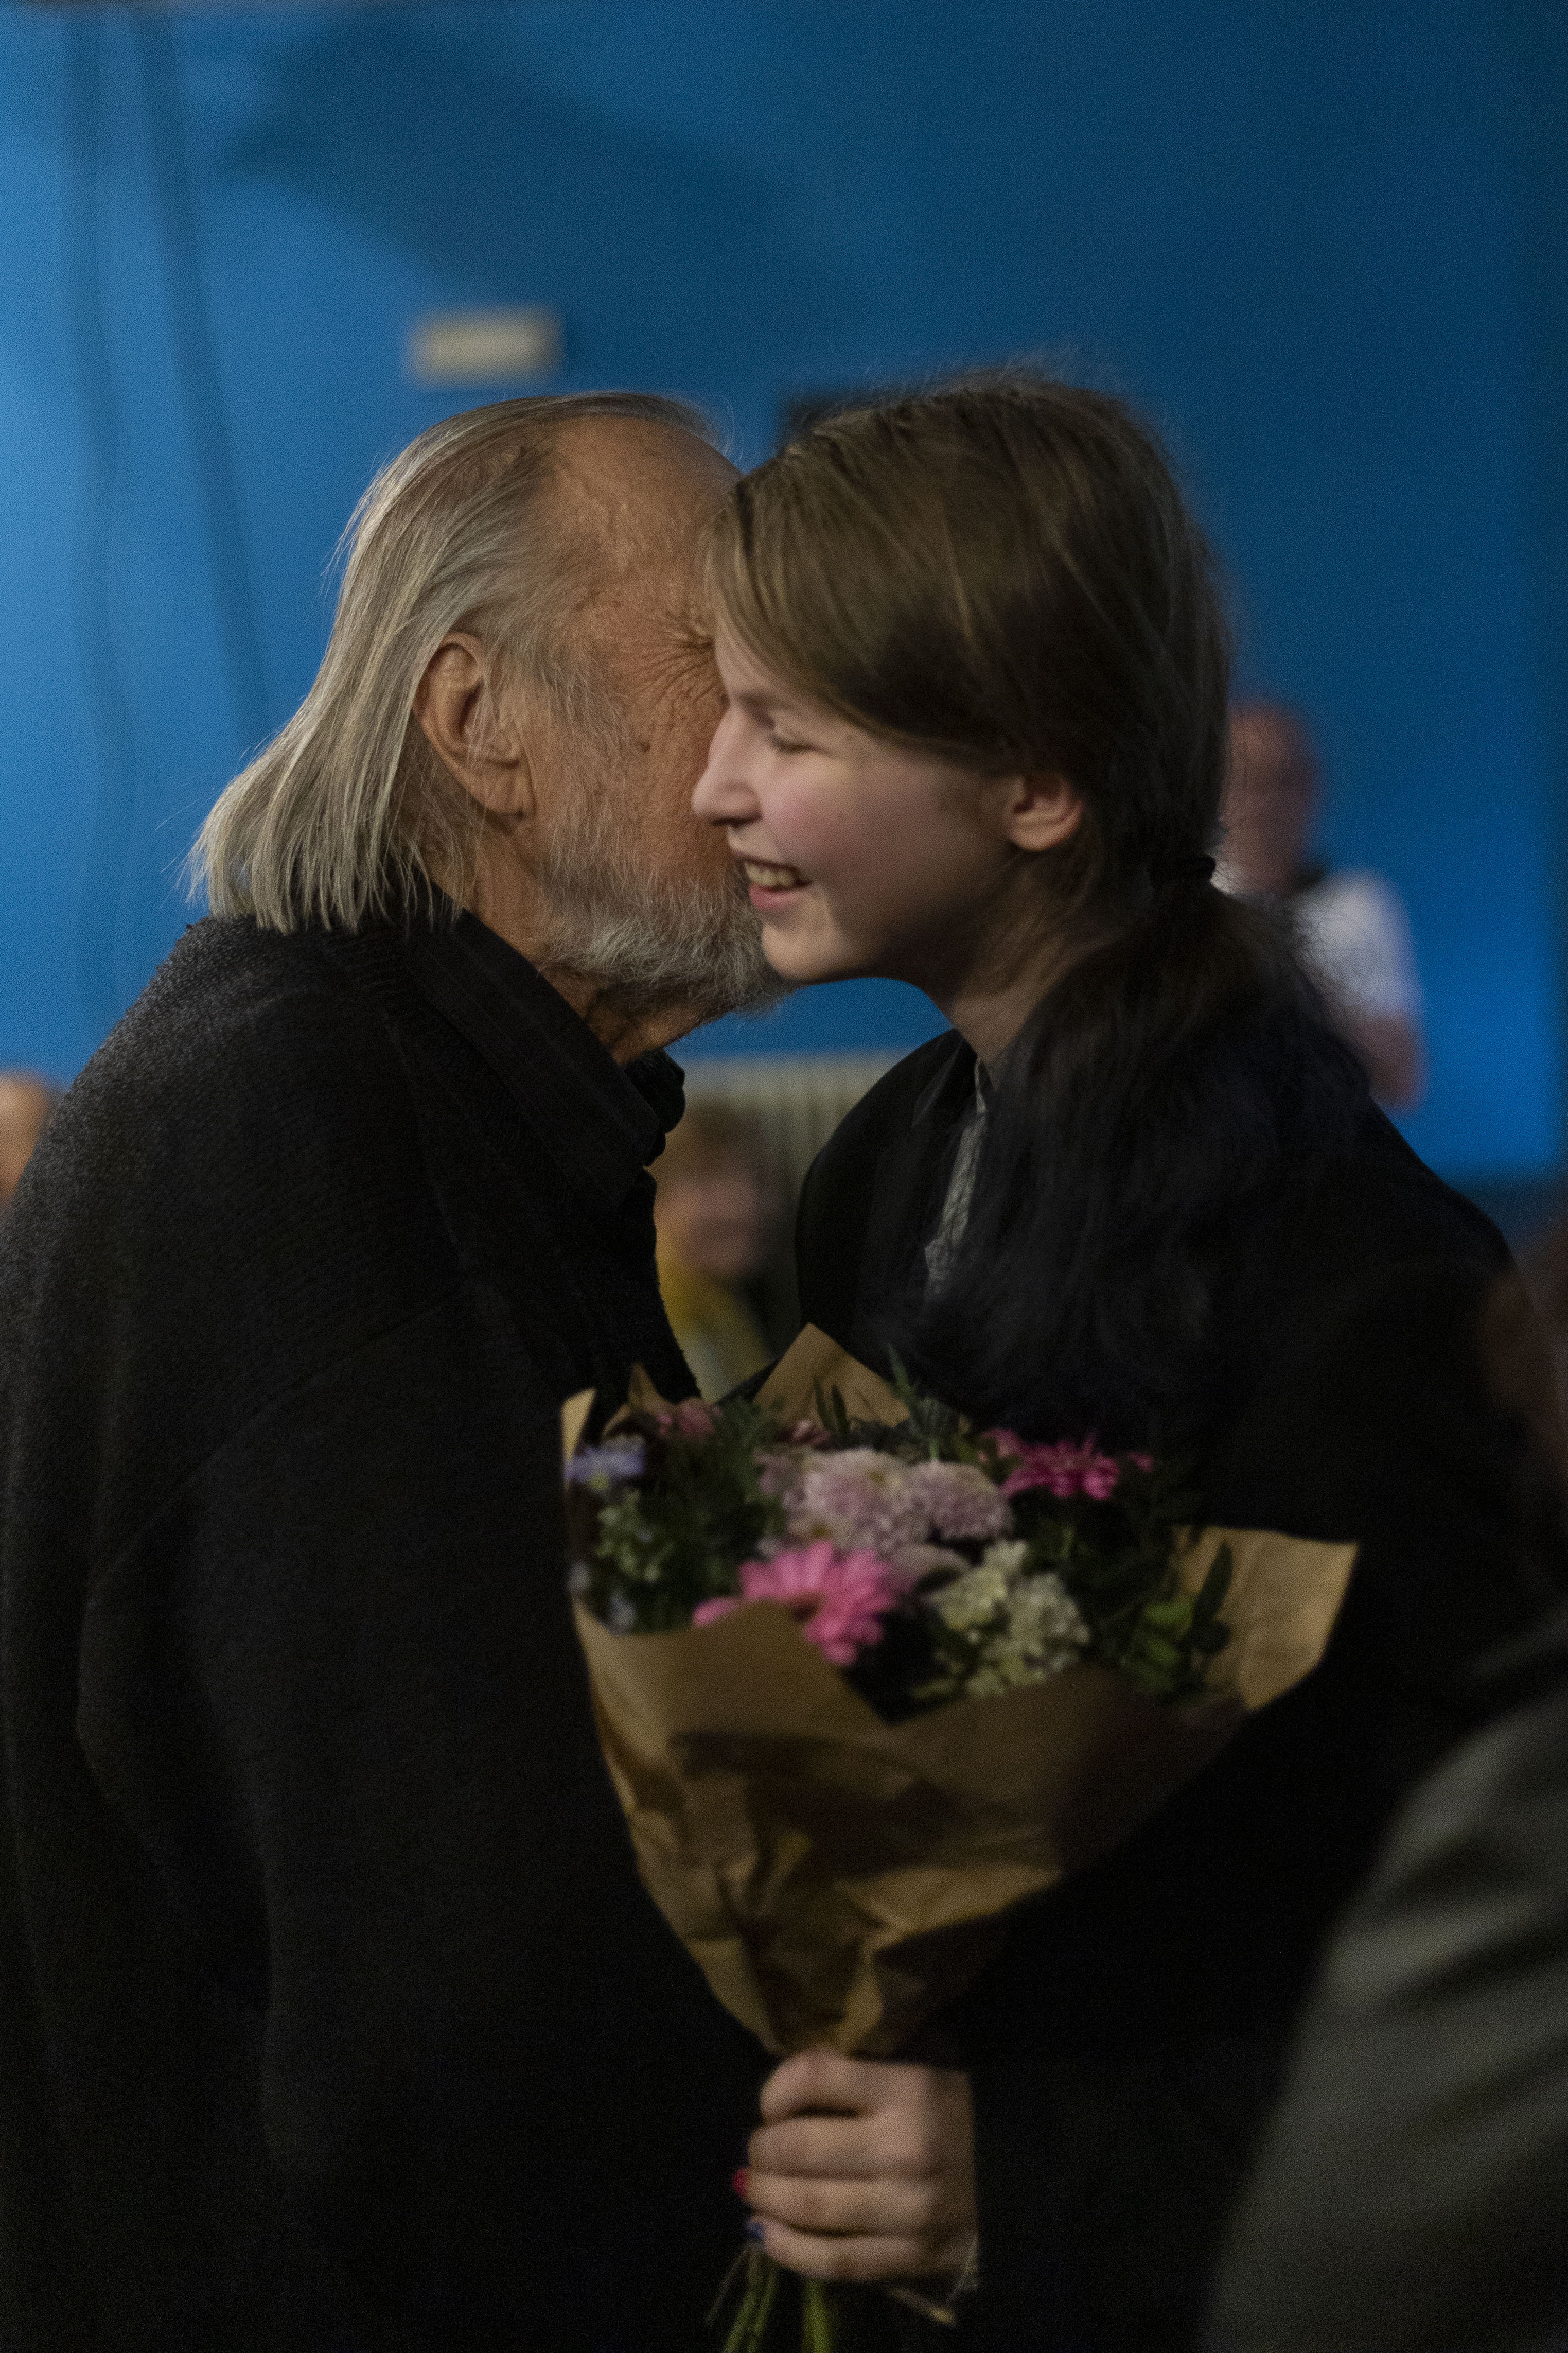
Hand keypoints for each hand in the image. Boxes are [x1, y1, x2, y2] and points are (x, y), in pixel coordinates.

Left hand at [740, 2050, 975, 2286]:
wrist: (1026, 2176)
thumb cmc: (956, 2114)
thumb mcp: (915, 2072)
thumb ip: (855, 2076)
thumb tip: (784, 2089)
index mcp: (907, 2089)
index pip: (814, 2078)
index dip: (775, 2089)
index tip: (769, 2105)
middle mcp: (903, 2148)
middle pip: (798, 2149)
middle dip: (762, 2151)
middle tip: (755, 2152)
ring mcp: (907, 2210)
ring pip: (810, 2208)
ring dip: (766, 2200)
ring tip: (753, 2191)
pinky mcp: (910, 2258)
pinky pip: (835, 2261)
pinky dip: (789, 2251)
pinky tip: (766, 2236)